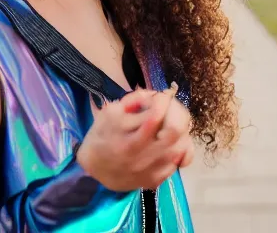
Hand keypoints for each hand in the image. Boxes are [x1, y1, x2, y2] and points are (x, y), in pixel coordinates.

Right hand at [76, 87, 193, 191]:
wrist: (94, 169)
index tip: (162, 96)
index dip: (164, 100)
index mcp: (126, 135)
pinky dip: (181, 147)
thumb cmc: (102, 135)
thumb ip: (134, 99)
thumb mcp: (110, 111)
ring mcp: (150, 170)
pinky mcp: (156, 179)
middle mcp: (140, 154)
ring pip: (181, 146)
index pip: (156, 114)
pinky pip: (180, 161)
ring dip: (181, 129)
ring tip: (172, 122)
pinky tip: (171, 141)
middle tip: (171, 107)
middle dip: (177, 112)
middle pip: (174, 131)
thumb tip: (156, 96)